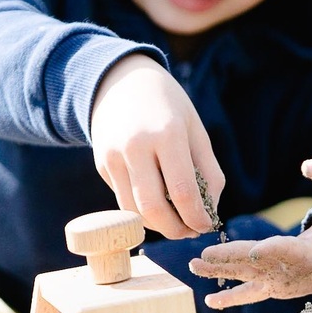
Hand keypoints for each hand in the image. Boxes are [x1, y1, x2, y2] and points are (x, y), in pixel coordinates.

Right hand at [90, 54, 224, 238]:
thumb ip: (209, 173)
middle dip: (176, 230)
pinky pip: (124, 200)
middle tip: (190, 232)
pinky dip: (143, 211)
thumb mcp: (196, 131)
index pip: (182, 191)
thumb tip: (210, 213)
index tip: (206, 226)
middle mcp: (135, 147)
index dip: (197, 218)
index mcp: (166, 135)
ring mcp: (113, 157)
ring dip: (158, 226)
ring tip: (176, 222)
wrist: (120, 80)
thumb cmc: (168, 107)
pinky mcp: (102, 165)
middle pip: (154, 209)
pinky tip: (158, 205)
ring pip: (134, 211)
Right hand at [189, 205, 311, 308]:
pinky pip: (246, 290)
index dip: (271, 249)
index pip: (284, 249)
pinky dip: (230, 295)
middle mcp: (280, 258)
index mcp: (301, 251)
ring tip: (193, 266)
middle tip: (205, 255)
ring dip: (219, 268)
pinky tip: (209, 299)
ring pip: (241, 269)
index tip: (255, 250)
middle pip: (252, 256)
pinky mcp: (269, 282)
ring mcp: (271, 270)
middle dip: (229, 256)